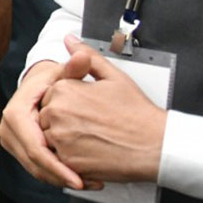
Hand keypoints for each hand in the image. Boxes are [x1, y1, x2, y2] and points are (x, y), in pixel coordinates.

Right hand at [0, 55, 82, 189]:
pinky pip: (37, 167)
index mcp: (16, 113)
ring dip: (60, 179)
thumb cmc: (53, 81)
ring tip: (89, 182)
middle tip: (88, 184)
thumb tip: (81, 56)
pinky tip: (80, 178)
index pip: (35, 147)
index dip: (56, 165)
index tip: (78, 178)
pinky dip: (57, 175)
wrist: (40, 86)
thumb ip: (76, 68)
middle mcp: (7, 128)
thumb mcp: (64, 74)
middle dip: (60, 177)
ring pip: (35, 169)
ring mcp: (10, 139)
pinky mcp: (17, 147)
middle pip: (33, 162)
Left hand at [37, 39, 166, 184]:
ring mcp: (61, 138)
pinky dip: (69, 156)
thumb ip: (87, 56)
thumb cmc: (137, 113)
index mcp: (63, 89)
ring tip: (92, 138)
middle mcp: (57, 112)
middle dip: (63, 122)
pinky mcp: (67, 161)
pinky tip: (91, 151)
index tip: (87, 110)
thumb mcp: (114, 76)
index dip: (68, 104)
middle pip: (45, 117)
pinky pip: (57, 158)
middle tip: (92, 125)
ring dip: (64, 139)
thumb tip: (69, 40)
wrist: (156, 146)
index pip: (49, 96)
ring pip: (48, 138)